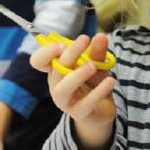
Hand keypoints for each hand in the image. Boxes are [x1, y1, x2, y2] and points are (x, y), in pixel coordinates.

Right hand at [30, 34, 115, 148]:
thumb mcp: (96, 64)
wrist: (100, 111)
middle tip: (85, 39)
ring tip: (94, 65)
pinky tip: (110, 81)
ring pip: (64, 87)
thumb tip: (100, 36)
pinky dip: (99, 91)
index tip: (63, 44)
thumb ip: (97, 51)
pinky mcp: (79, 113)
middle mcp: (56, 84)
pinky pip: (86, 103)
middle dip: (70, 52)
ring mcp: (66, 100)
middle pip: (56, 67)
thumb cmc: (92, 82)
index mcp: (56, 69)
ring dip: (78, 74)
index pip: (38, 60)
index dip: (47, 51)